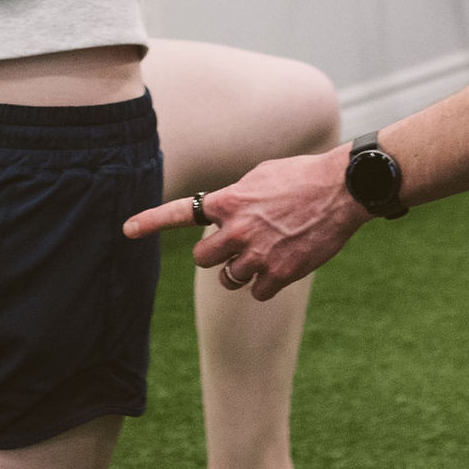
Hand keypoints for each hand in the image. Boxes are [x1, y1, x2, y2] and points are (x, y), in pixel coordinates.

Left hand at [124, 145, 360, 300]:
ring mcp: (257, 254)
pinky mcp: (279, 274)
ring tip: (265, 253)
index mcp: (228, 201)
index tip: (126, 230)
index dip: (150, 222)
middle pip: (203, 260)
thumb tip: (224, 211)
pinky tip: (284, 264)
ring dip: (241, 271)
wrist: (342, 190)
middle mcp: (236, 230)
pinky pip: (257, 292)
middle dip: (216, 256)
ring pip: (229, 279)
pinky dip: (267, 283)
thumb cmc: (302, 176)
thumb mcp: (260, 175)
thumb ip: (235, 196)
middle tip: (236, 246)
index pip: (180, 213)